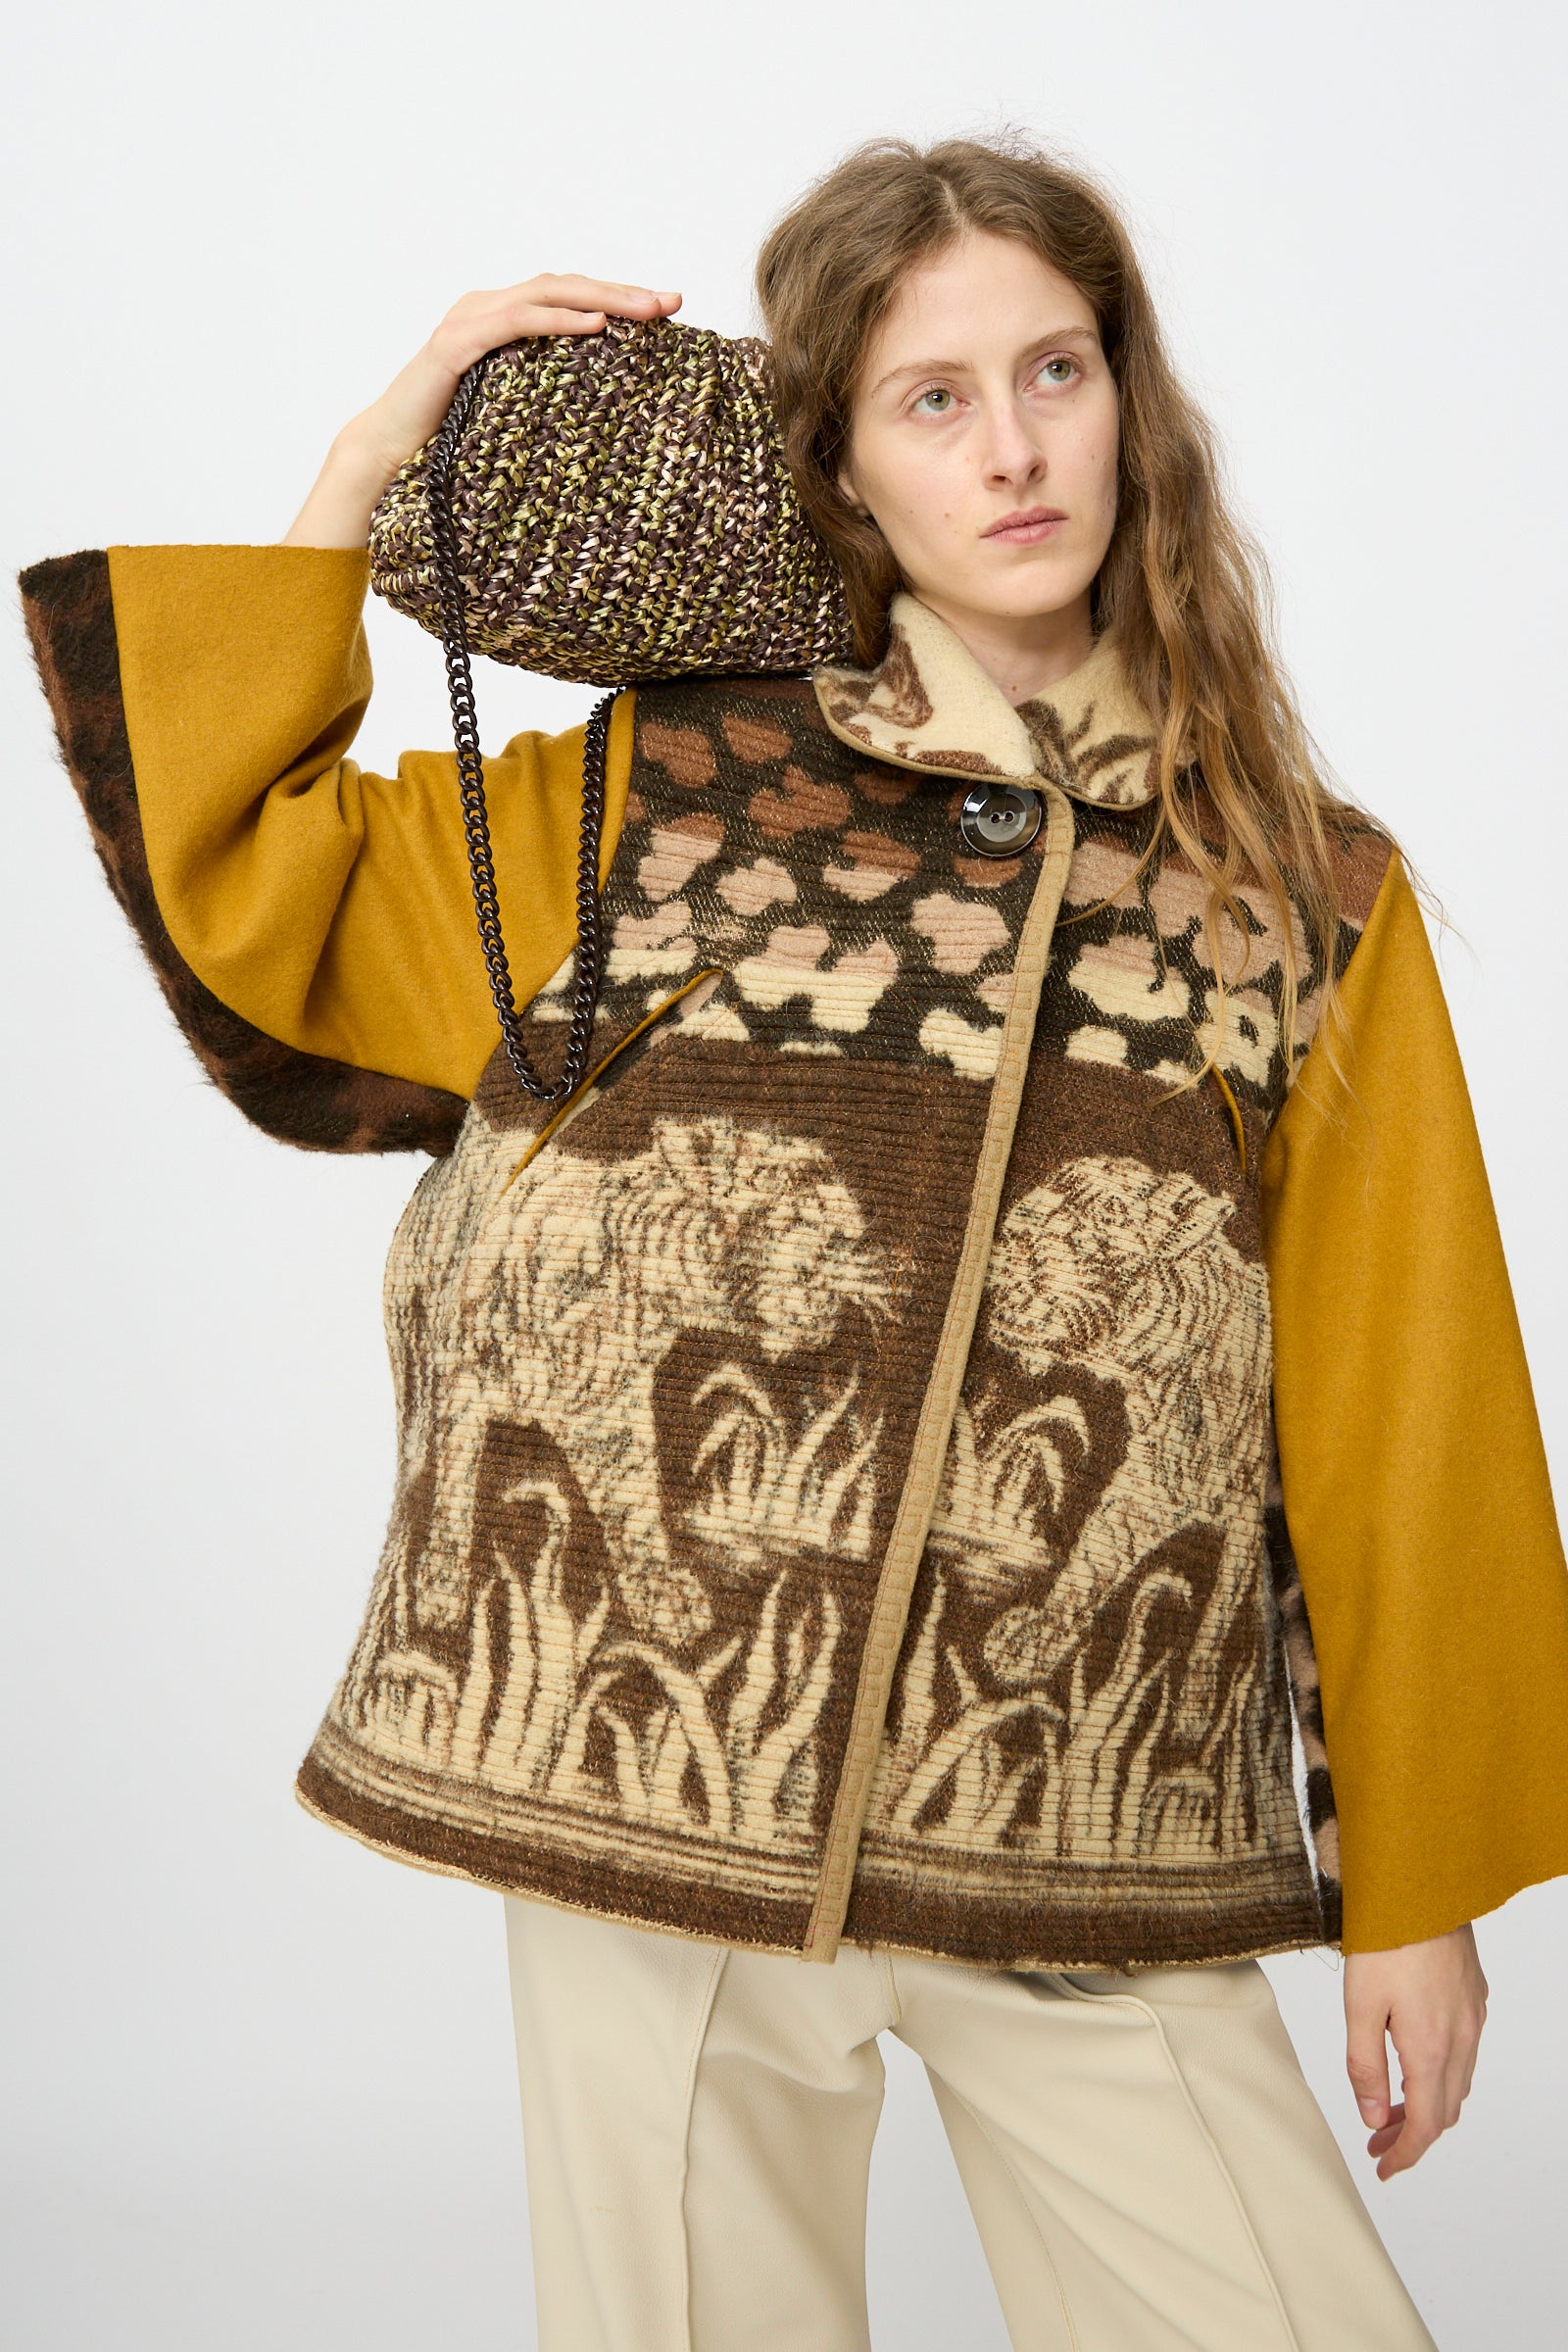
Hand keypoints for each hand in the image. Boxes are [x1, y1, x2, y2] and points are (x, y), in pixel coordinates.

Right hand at [283, 274, 682, 548]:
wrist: (387, 453)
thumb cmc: (449, 438)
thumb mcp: (514, 410)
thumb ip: (548, 390)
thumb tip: (606, 403)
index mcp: (503, 318)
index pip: (571, 296)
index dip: (620, 297)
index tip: (670, 308)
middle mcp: (487, 307)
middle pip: (567, 286)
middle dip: (623, 291)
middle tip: (672, 302)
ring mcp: (470, 319)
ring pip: (547, 294)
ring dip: (602, 298)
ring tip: (647, 310)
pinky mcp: (456, 343)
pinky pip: (516, 322)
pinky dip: (558, 320)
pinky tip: (595, 326)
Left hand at [1343, 1922, 1487, 2178]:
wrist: (1421, 1886)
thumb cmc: (1385, 1941)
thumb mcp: (1359, 2007)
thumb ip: (1366, 2067)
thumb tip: (1375, 2118)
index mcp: (1431, 2049)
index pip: (1426, 2125)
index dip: (1404, 2154)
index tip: (1382, 2168)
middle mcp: (1461, 2040)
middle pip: (1444, 2110)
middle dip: (1412, 2134)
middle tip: (1377, 2140)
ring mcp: (1472, 2018)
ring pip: (1456, 2083)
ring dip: (1427, 2104)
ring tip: (1389, 2106)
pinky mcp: (1472, 1997)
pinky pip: (1463, 2053)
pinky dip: (1439, 2074)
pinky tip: (1413, 2060)